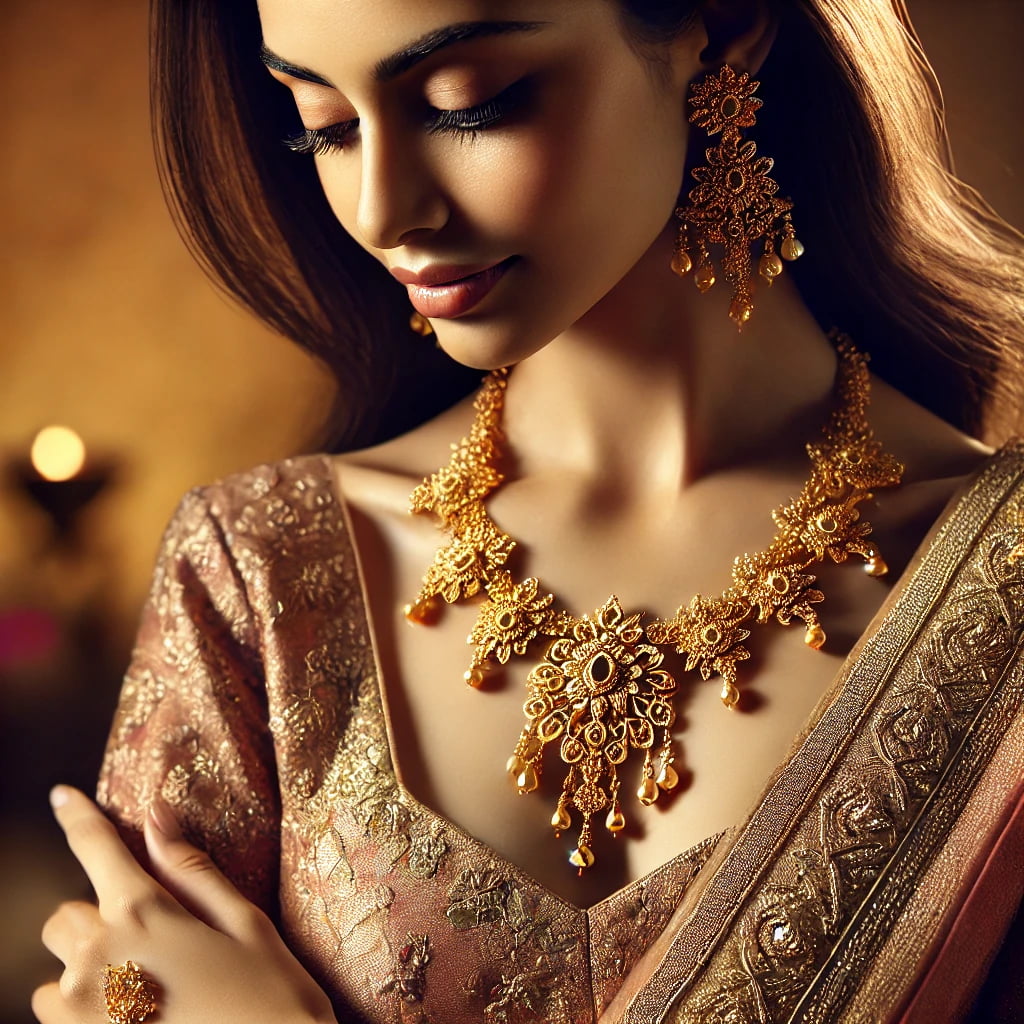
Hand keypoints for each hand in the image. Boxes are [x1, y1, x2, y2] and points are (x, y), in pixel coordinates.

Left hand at [33, 786, 336, 1023]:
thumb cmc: (269, 1000)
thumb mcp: (245, 924)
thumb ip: (192, 870)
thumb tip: (158, 814)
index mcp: (144, 915)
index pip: (96, 847)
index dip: (76, 815)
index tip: (61, 794)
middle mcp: (97, 960)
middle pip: (63, 917)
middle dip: (96, 918)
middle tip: (148, 938)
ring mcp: (79, 1013)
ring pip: (56, 973)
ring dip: (86, 971)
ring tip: (143, 989)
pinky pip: (56, 1017)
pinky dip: (81, 1012)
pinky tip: (132, 1018)